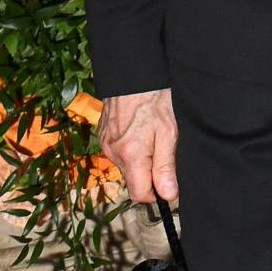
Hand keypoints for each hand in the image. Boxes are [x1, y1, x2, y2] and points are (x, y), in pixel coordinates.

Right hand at [101, 87, 177, 206]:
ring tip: (149, 136)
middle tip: (161, 149)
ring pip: (126, 167)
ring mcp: (105, 145)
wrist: (132, 75)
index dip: (155, 194)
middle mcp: (113, 153)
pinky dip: (129, 149)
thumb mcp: (168, 132)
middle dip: (148, 174)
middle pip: (132, 181)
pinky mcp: (102, 137)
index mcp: (131, 154)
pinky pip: (118, 154)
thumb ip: (166, 166)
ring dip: (139, 161)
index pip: (139, 194)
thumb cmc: (153, 99)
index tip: (167, 184)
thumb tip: (168, 195)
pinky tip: (138, 131)